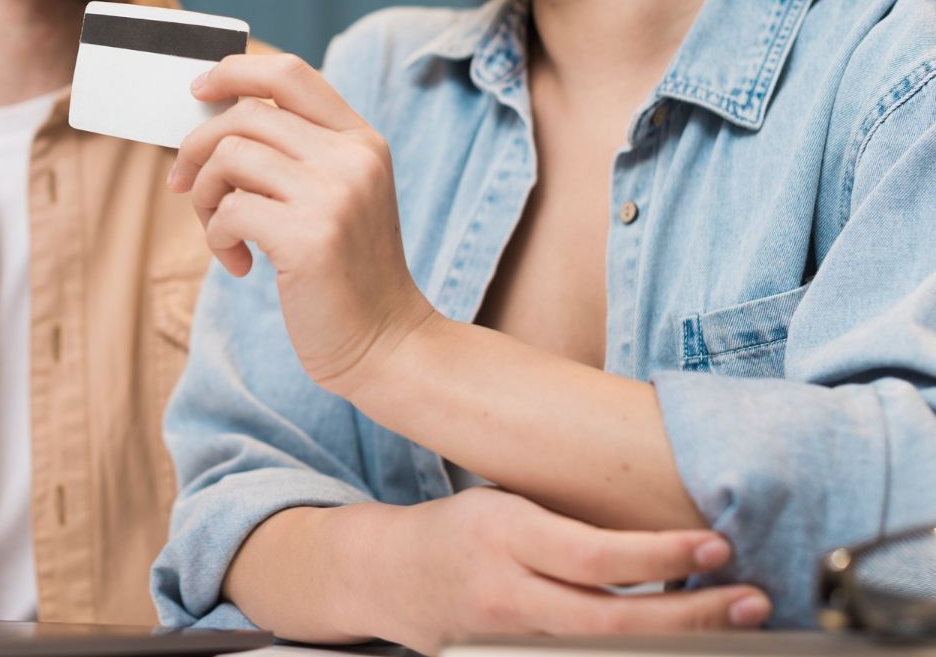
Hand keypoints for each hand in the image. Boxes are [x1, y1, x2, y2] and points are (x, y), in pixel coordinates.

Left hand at [168, 53, 432, 395]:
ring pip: (229, 157)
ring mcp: (334, 196)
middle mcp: (352, 158)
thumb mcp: (337, 197)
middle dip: (198, 147)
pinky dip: (217, 237)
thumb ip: (295, 155)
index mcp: (361, 140)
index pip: (289, 75)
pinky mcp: (309, 238)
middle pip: (246, 114)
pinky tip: (240, 264)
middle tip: (184, 185)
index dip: (234, 71)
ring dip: (205, 196)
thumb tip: (213, 123)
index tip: (198, 89)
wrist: (386, 343)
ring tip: (220, 232)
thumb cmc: (347, 273)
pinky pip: (229, 211)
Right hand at [353, 489, 770, 653]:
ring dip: (678, 642)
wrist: (393, 577)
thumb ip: (572, 520)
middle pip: (612, 622)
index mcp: (507, 535)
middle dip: (692, 615)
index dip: (662, 557)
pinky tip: (680, 641)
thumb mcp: (509, 503)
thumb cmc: (462, 528)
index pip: (595, 556)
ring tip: (736, 622)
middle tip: (752, 599)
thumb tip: (662, 510)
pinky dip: (638, 655)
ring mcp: (512, 638)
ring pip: (605, 653)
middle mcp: (509, 593)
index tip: (717, 544)